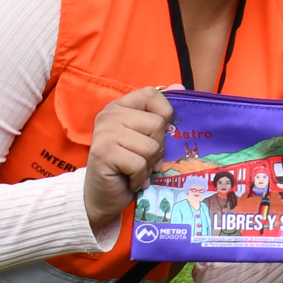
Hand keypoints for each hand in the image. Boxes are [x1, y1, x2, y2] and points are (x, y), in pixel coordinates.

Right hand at [84, 87, 173, 232]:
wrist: (102, 195)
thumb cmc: (129, 164)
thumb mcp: (147, 137)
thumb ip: (161, 113)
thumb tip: (180, 86)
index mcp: (121, 105)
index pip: (152, 95)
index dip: (164, 114)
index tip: (156, 133)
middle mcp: (109, 114)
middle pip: (156, 124)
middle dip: (157, 148)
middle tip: (144, 159)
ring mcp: (104, 132)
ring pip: (150, 146)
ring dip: (148, 165)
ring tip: (136, 169)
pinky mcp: (103, 152)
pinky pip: (139, 163)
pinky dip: (139, 177)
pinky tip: (129, 179)